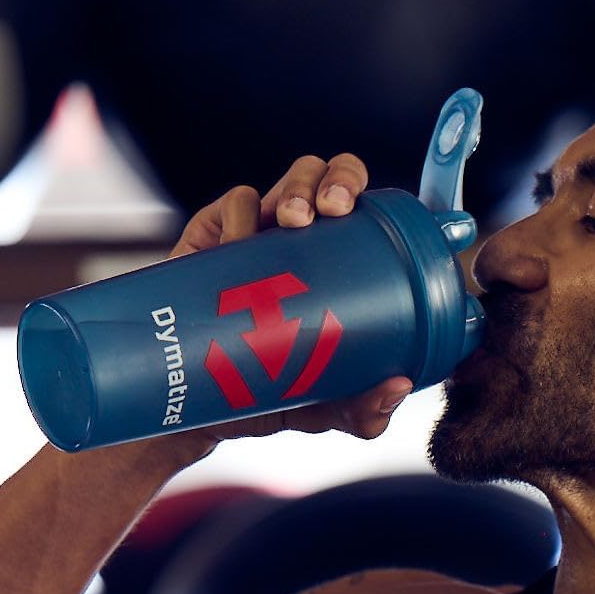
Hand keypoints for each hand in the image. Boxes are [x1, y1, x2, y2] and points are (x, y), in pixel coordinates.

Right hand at [170, 155, 413, 443]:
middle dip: (337, 179)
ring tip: (295, 221)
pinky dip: (243, 214)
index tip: (368, 213)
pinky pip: (235, 205)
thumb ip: (362, 410)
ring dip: (297, 188)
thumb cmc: (269, 398)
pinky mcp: (213, 240)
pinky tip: (243, 242)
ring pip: (288, 182)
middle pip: (328, 179)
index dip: (371, 196)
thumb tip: (398, 386)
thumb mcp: (322, 408)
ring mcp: (259, 236)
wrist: (196, 413)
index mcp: (335, 266)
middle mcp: (300, 242)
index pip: (361, 210)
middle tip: (333, 210)